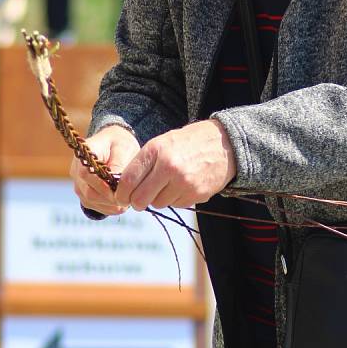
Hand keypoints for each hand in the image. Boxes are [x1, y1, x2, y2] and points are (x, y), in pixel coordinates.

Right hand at [70, 124, 139, 215]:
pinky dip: (106, 208)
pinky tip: (120, 206)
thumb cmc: (121, 144)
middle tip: (127, 202)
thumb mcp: (124, 148)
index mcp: (85, 152)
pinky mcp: (82, 191)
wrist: (116, 145)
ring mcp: (78, 181)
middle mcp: (76, 167)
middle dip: (108, 200)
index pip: (86, 173)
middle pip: (87, 191)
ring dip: (108, 206)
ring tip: (126, 204)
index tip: (120, 192)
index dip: (102, 186)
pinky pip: (91, 204)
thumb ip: (118, 164)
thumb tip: (115, 183)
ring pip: (89, 201)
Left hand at [115, 119, 236, 209]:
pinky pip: (175, 205)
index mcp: (156, 150)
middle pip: (140, 199)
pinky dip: (175, 198)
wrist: (224, 144)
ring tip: (169, 183)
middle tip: (138, 200)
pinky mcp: (196, 195)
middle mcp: (169, 167)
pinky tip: (184, 184)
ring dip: (158, 198)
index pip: (128, 180)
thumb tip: (124, 188)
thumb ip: (144, 163)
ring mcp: (183, 183)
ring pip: (157, 204)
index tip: (121, 197)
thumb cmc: (188, 143)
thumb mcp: (162, 143)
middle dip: (136, 202)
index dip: (121, 193)